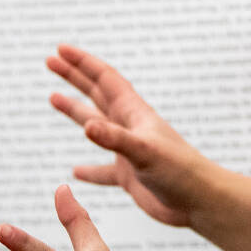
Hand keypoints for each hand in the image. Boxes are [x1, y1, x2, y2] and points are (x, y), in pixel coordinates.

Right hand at [46, 46, 208, 227]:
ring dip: (75, 111)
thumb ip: (116, 139)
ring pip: (96, 126)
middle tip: (50, 61)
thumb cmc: (180, 172)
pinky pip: (104, 171)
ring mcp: (129, 151)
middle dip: (74, 76)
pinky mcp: (130, 176)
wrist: (200, 200)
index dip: (82, 63)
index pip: (104, 79)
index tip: (60, 50)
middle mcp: (130, 127)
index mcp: (134, 113)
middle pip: (96, 94)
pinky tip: (76, 172)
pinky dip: (90, 170)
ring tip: (53, 98)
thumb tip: (86, 126)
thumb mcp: (144, 152)